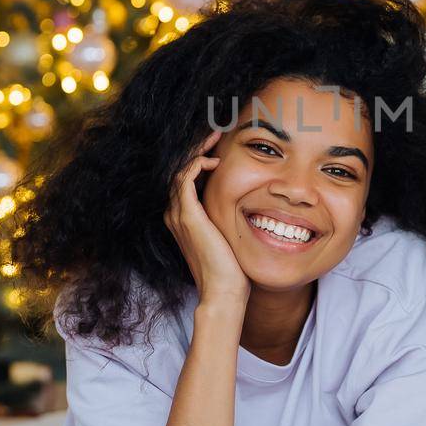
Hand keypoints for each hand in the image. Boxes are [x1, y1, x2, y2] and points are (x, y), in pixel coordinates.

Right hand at [164, 131, 247, 307]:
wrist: (224, 292)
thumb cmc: (231, 268)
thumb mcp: (229, 234)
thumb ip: (229, 216)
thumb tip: (249, 202)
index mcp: (184, 217)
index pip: (185, 177)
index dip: (199, 157)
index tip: (218, 145)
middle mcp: (175, 214)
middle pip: (178, 168)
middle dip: (196, 148)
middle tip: (215, 133)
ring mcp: (178, 215)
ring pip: (178, 169)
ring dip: (196, 150)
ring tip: (214, 138)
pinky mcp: (188, 216)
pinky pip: (183, 179)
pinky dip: (195, 164)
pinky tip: (214, 160)